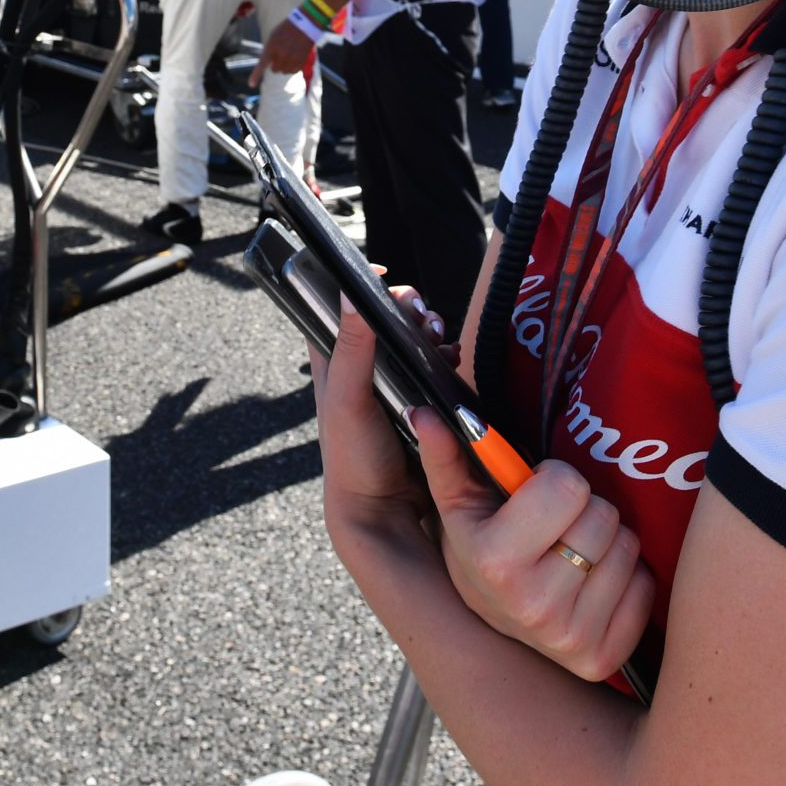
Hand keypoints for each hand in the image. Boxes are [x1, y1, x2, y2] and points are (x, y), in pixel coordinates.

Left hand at [259, 16, 316, 79]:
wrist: (304, 25)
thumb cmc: (286, 30)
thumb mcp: (273, 37)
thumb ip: (270, 50)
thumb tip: (271, 65)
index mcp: (272, 47)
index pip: (262, 64)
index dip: (256, 75)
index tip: (251, 85)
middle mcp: (281, 54)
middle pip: (274, 69)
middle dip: (276, 64)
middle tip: (281, 54)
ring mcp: (292, 59)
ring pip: (284, 71)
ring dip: (285, 66)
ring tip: (289, 54)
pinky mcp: (301, 62)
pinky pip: (293, 71)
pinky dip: (293, 66)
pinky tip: (295, 56)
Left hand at [312, 295, 436, 543]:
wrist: (382, 510)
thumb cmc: (351, 456)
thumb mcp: (348, 398)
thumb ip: (352, 348)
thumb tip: (352, 294)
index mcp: (333, 361)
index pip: (339, 307)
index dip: (357, 285)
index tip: (381, 275)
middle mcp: (360, 367)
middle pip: (385, 316)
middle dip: (408, 307)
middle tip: (420, 314)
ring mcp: (391, 383)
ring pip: (413, 338)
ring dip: (430, 329)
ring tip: (439, 337)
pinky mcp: (418, 399)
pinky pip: (434, 365)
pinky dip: (445, 355)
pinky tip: (452, 358)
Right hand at [412, 380, 655, 683]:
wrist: (492, 623)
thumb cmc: (483, 547)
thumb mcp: (460, 503)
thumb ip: (446, 455)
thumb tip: (426, 413)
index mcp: (494, 561)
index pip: (568, 488)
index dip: (555, 481)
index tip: (537, 496)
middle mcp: (531, 606)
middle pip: (604, 516)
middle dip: (585, 511)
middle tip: (559, 528)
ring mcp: (569, 639)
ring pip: (629, 549)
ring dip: (608, 544)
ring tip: (573, 555)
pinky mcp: (602, 659)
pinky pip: (646, 587)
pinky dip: (627, 580)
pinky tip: (592, 586)